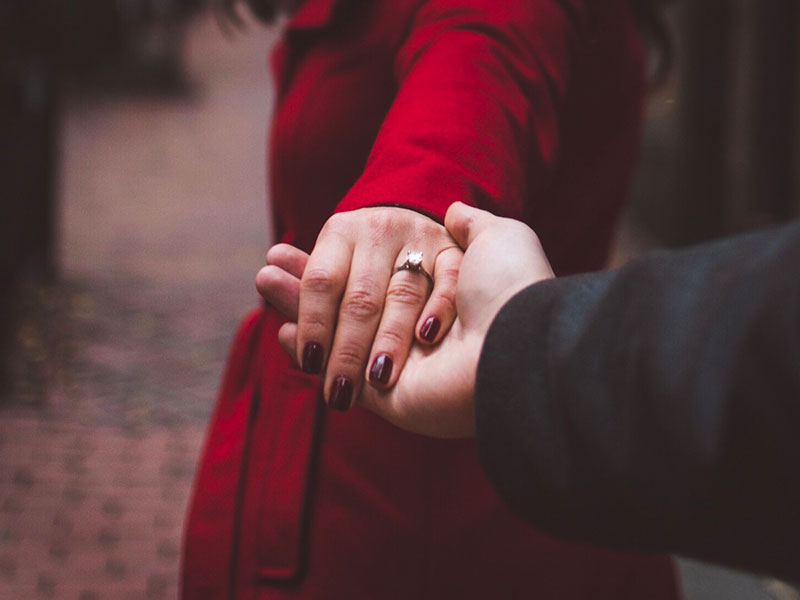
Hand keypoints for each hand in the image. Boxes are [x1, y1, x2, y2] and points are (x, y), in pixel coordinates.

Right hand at [257, 202, 553, 436]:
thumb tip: (453, 207)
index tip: (295, 248)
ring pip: (332, 328)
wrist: (519, 344)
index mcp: (431, 286)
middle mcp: (411, 319)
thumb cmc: (510, 288)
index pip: (369, 270)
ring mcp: (396, 356)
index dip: (331, 259)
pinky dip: (305, 346)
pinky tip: (280, 331)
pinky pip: (336, 366)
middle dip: (304, 286)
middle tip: (263, 273)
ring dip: (294, 307)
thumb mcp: (500, 238)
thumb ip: (471, 223)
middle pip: (345, 299)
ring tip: (261, 282)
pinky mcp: (384, 392)